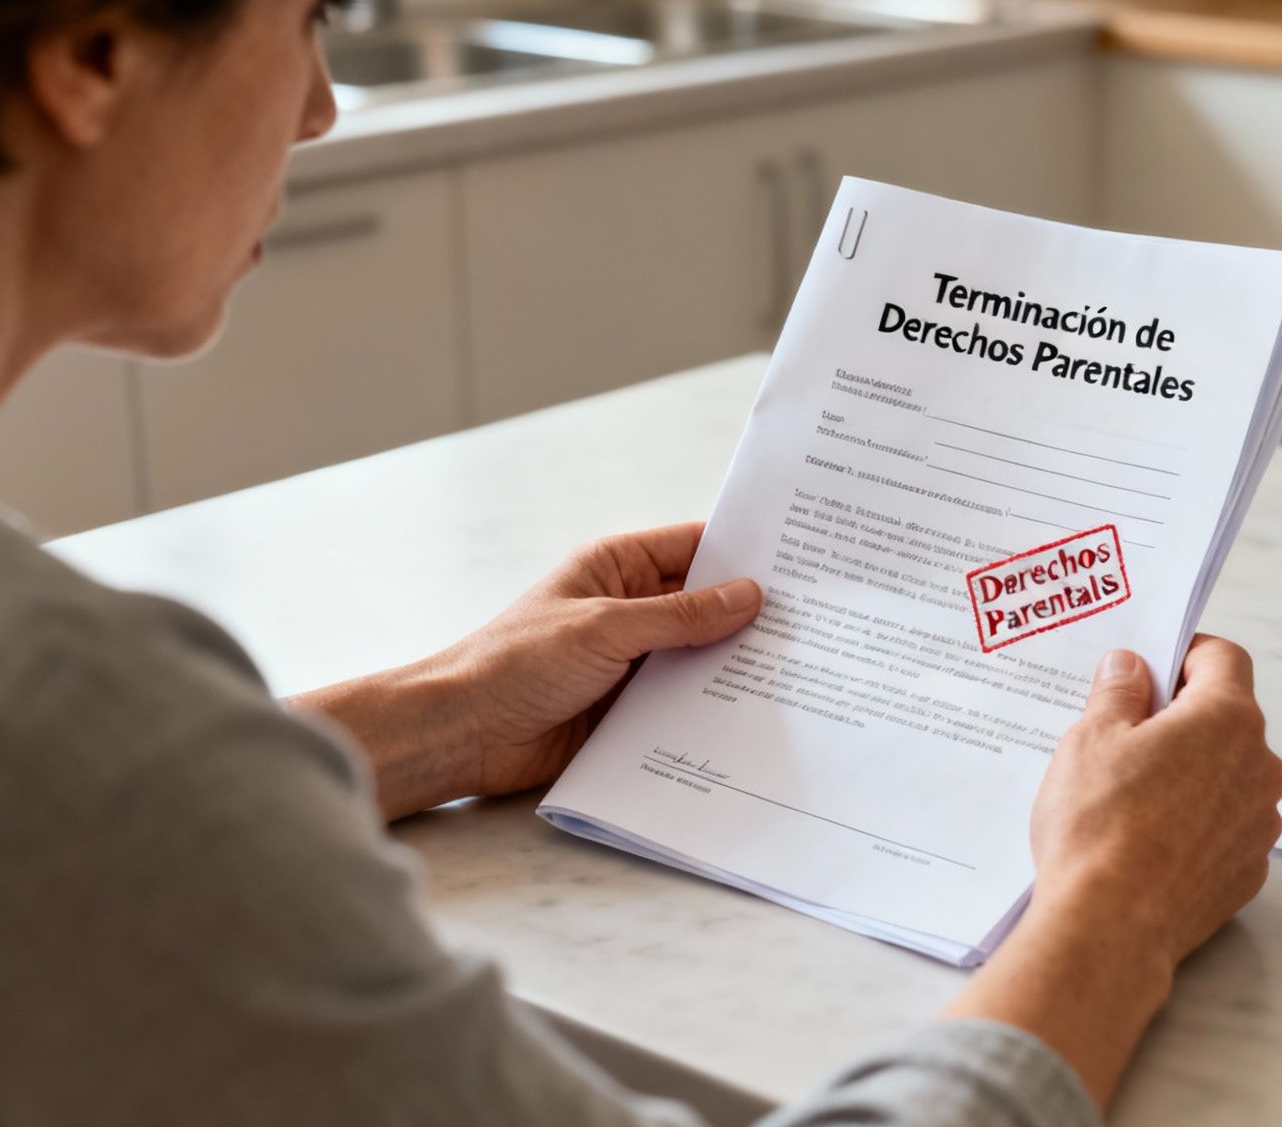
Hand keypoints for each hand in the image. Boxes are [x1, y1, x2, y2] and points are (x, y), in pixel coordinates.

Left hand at [296, 523, 759, 818]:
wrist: (462, 734)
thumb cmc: (516, 663)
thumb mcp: (605, 629)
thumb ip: (680, 616)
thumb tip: (749, 595)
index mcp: (617, 568)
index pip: (695, 547)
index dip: (745, 553)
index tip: (803, 560)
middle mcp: (629, 610)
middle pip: (705, 606)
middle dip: (752, 615)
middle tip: (819, 623)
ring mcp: (632, 662)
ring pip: (700, 658)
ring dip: (736, 667)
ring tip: (803, 672)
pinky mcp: (630, 711)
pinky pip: (683, 704)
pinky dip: (714, 710)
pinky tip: (758, 718)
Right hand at [945, 635, 1281, 1109]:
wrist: (1110, 927)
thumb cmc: (1098, 826)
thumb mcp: (1090, 739)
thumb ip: (1118, 692)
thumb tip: (1130, 668)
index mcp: (1227, 720)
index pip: (1224, 658)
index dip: (1186, 654)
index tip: (1151, 666)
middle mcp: (1259, 768)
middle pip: (1227, 720)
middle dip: (1182, 718)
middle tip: (1125, 733)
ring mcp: (1259, 824)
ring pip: (1227, 776)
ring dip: (1191, 773)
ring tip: (1130, 795)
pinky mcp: (1248, 872)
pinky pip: (1225, 828)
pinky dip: (1195, 823)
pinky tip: (1147, 839)